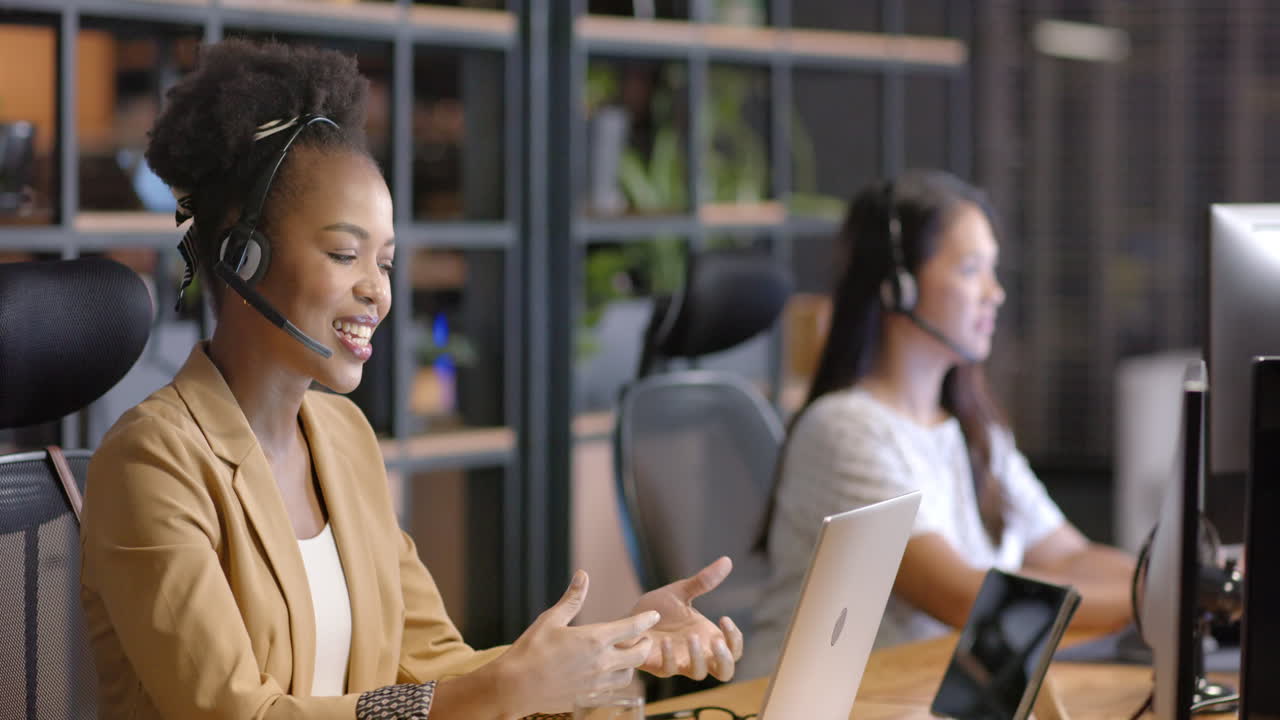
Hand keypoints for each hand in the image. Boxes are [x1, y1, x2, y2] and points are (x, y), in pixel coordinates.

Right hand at [494, 570, 658, 715]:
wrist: (515, 687)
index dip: (645, 620)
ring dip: (631, 664)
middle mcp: (601, 662)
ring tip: (625, 656)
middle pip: (638, 654)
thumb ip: (572, 599)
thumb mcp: (551, 619)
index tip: (653, 616)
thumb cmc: (530, 651)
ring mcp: (596, 683)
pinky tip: (607, 674)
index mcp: (594, 639)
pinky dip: (616, 680)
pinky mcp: (588, 697)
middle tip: (643, 638)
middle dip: (644, 644)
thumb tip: (583, 576)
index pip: (631, 628)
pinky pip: (612, 690)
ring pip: (628, 675)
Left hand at [630, 556, 744, 681]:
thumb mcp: (680, 592)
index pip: (733, 649)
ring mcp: (679, 661)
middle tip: (716, 641)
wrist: (627, 618)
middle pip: (725, 672)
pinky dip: (669, 656)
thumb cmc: (657, 609)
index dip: (735, 639)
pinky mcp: (658, 666)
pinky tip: (665, 639)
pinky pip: (669, 669)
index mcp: (707, 637)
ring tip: (691, 637)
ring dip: (698, 657)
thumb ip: (703, 581)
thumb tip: (727, 560)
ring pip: (699, 673)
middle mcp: (697, 653)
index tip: (724, 618)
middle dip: (724, 659)